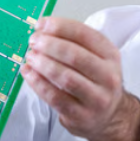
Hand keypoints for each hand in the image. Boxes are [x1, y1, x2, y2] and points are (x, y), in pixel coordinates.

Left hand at [22, 16, 139, 140]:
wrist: (108, 116)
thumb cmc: (95, 82)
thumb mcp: (95, 58)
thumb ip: (72, 42)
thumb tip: (42, 28)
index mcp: (110, 56)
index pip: (86, 35)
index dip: (60, 27)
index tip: (42, 24)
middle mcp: (108, 76)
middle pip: (75, 56)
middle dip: (49, 45)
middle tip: (34, 41)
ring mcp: (96, 98)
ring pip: (65, 78)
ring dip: (43, 64)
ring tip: (30, 56)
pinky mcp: (81, 115)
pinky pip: (55, 97)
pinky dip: (38, 83)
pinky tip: (28, 73)